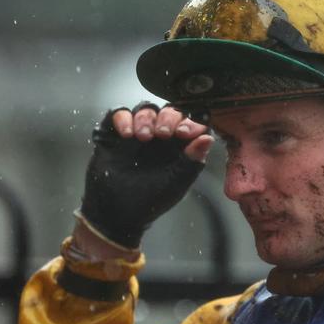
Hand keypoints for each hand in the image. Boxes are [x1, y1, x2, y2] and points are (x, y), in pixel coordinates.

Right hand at [77, 103, 213, 251]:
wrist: (118, 213)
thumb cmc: (151, 201)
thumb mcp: (176, 183)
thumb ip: (192, 161)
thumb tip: (208, 137)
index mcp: (178, 146)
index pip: (189, 123)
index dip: (189, 122)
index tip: (184, 132)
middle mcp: (159, 136)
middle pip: (167, 111)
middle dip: (167, 118)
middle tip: (163, 133)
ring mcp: (137, 132)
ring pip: (145, 110)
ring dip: (146, 118)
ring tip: (144, 136)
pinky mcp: (115, 134)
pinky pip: (119, 115)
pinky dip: (124, 119)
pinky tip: (127, 135)